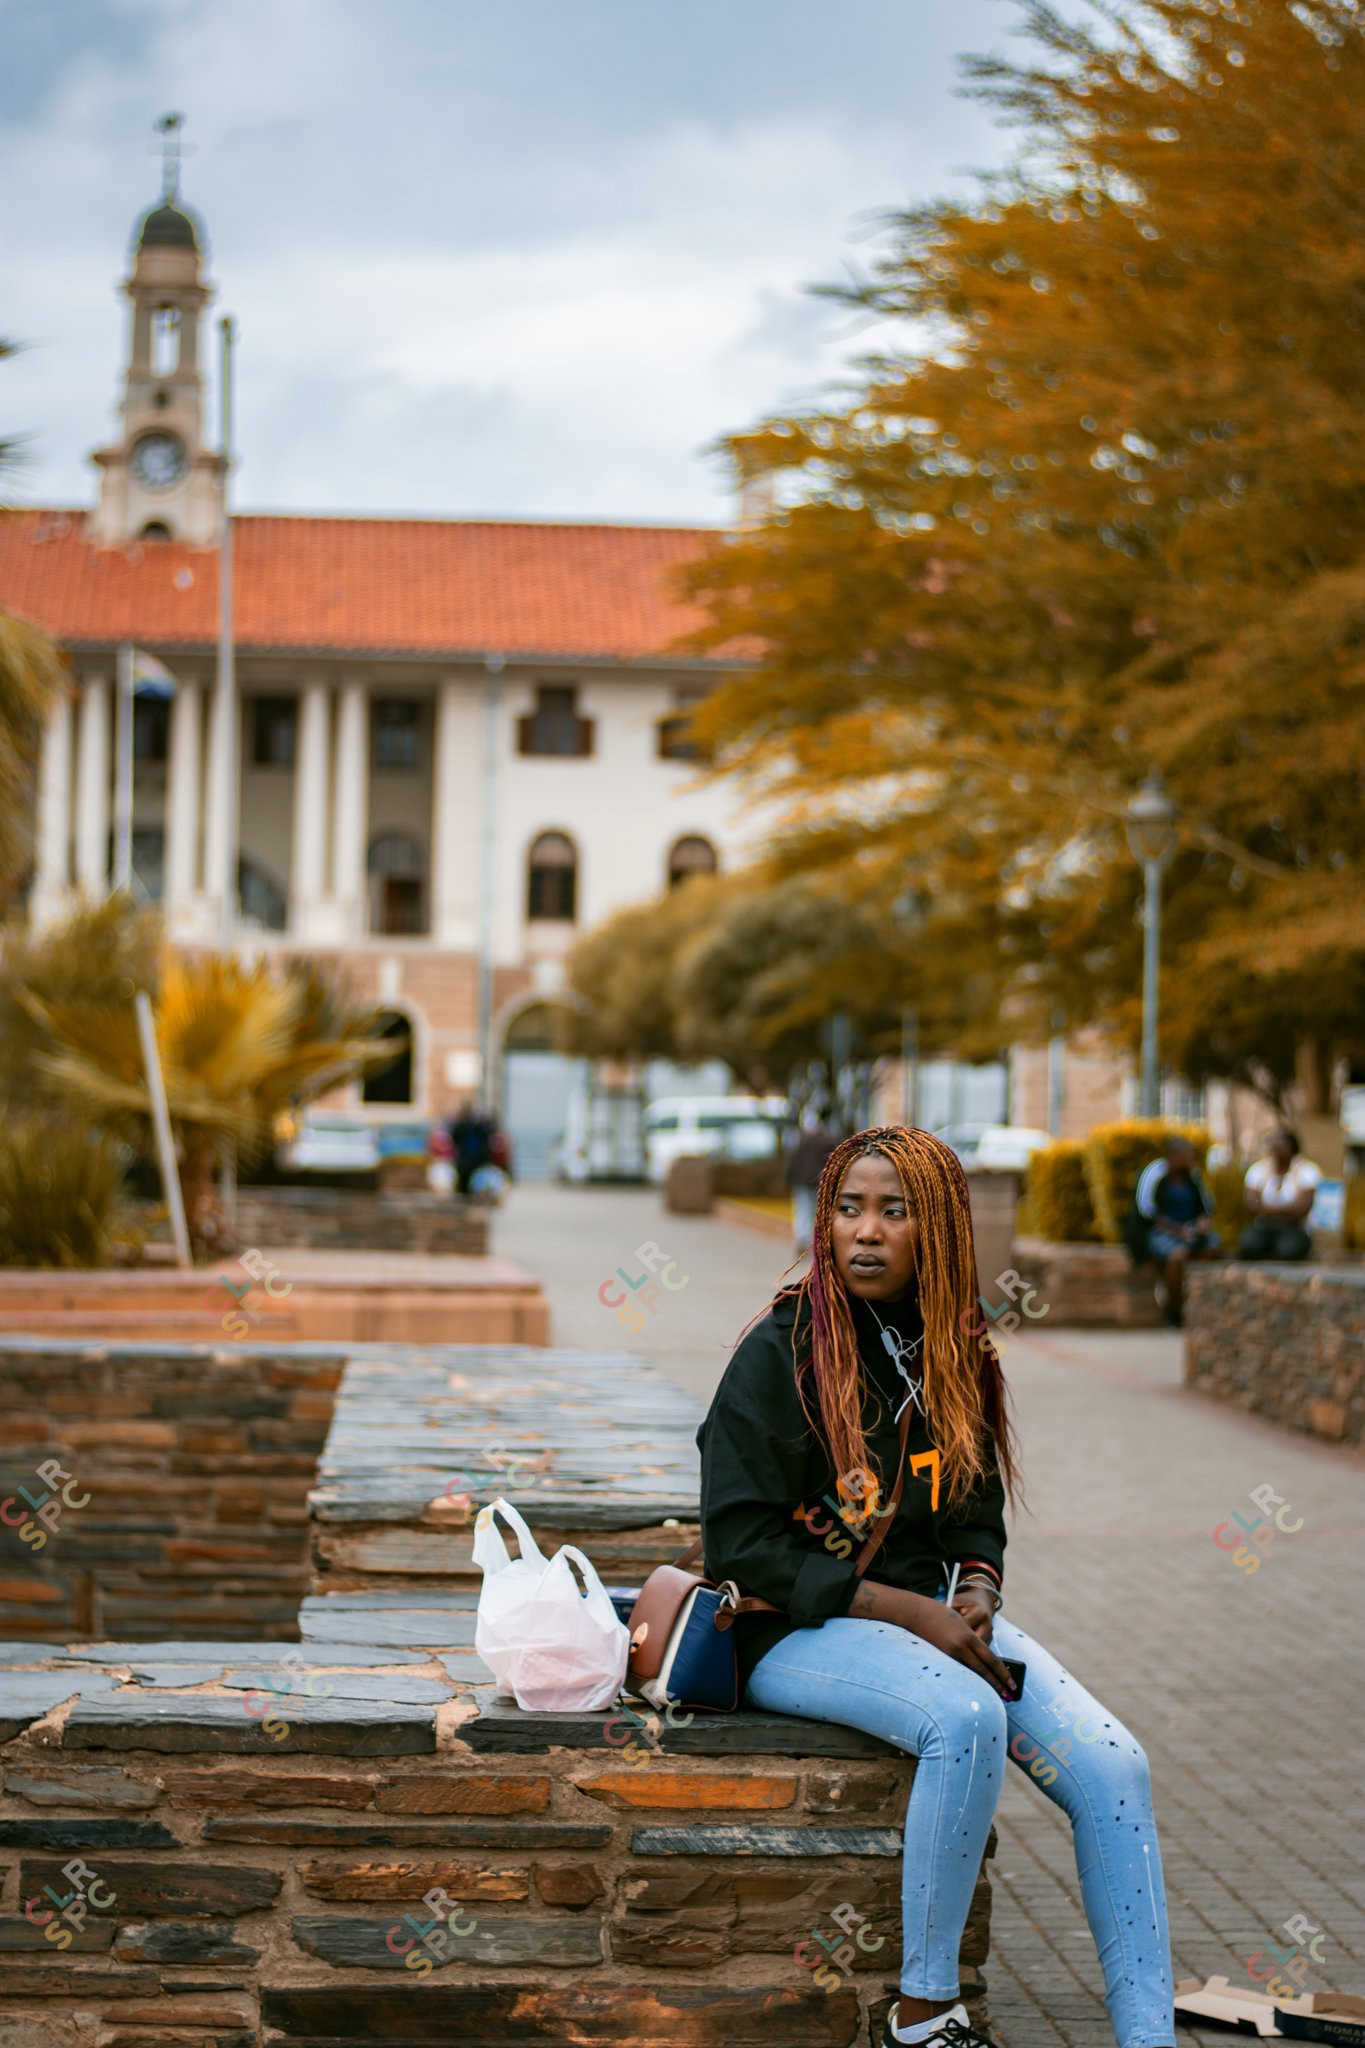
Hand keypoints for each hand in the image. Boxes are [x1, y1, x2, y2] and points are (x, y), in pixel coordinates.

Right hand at [849, 1581, 1012, 1695]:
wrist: (915, 1612)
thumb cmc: (939, 1615)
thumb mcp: (960, 1623)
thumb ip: (971, 1640)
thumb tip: (983, 1659)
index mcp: (968, 1636)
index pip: (991, 1659)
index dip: (1003, 1673)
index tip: (1012, 1684)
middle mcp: (960, 1647)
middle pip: (983, 1670)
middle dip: (998, 1684)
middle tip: (1010, 1696)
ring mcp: (948, 1654)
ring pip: (971, 1673)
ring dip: (983, 1684)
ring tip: (995, 1695)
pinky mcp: (939, 1658)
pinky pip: (957, 1672)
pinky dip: (968, 1679)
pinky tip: (974, 1686)